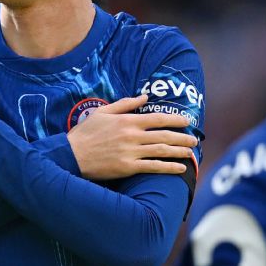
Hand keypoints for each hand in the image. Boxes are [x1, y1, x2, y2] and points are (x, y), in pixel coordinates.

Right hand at [68, 94, 197, 179]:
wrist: (71, 155)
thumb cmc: (85, 133)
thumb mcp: (103, 112)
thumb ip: (125, 104)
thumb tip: (144, 97)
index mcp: (127, 121)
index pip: (158, 118)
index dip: (175, 120)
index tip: (187, 121)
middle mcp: (132, 136)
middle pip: (164, 135)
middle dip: (182, 137)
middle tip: (194, 139)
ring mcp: (131, 152)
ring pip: (162, 151)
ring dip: (179, 152)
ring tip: (191, 152)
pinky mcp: (128, 167)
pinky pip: (153, 167)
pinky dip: (168, 168)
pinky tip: (179, 169)